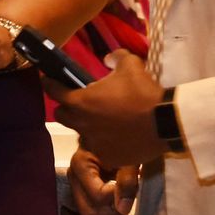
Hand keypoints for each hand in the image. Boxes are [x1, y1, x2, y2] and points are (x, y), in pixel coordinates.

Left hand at [47, 50, 166, 170]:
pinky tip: (117, 136)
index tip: (49, 80)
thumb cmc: (143, 91)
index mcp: (81, 101)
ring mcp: (94, 143)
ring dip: (87, 125)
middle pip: (62, 116)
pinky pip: (100, 148)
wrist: (165, 122)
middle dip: (66, 107)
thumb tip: (107, 59)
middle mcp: (82, 124)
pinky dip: (104, 141)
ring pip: (81, 133)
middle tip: (79, 102)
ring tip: (103, 120)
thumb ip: (115, 58)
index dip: (50, 84)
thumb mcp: (130, 64)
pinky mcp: (108, 157)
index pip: (53, 91)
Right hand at [66, 148, 136, 214]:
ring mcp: (74, 184)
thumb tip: (122, 208)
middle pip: (88, 211)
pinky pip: (90, 210)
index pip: (98, 196)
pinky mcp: (80, 190)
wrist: (118, 131)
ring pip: (88, 214)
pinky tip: (116, 197)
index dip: (118, 197)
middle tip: (127, 198)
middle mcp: (73, 175)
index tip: (132, 188)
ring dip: (108, 213)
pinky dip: (105, 209)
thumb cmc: (124, 141)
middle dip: (111, 211)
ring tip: (122, 198)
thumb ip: (127, 181)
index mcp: (81, 163)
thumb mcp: (129, 158)